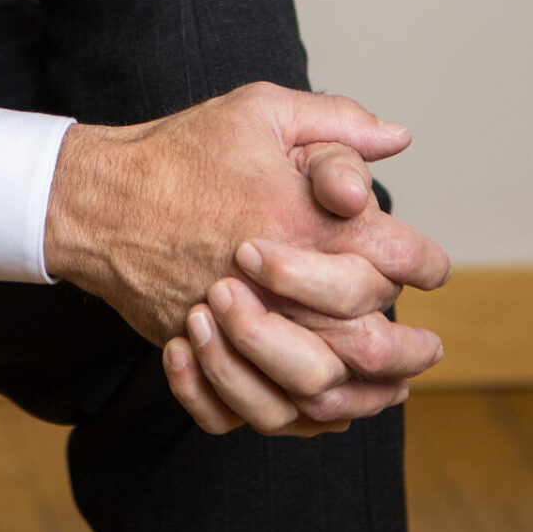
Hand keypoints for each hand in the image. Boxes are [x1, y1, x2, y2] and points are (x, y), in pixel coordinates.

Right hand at [43, 83, 448, 432]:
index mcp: (304, 221)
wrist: (100, 200)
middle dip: (409, 351)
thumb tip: (399, 137)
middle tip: (427, 350)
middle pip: (370, 342)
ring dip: (364, 395)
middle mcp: (279, 285)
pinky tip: (326, 409)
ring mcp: (241, 330)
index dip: (426, 264)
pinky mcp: (208, 357)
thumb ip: (336, 121)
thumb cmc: (182, 151)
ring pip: (320, 391)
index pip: (397, 258)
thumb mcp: (259, 110)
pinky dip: (301, 421)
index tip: (432, 270)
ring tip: (390, 389)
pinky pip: (262, 412)